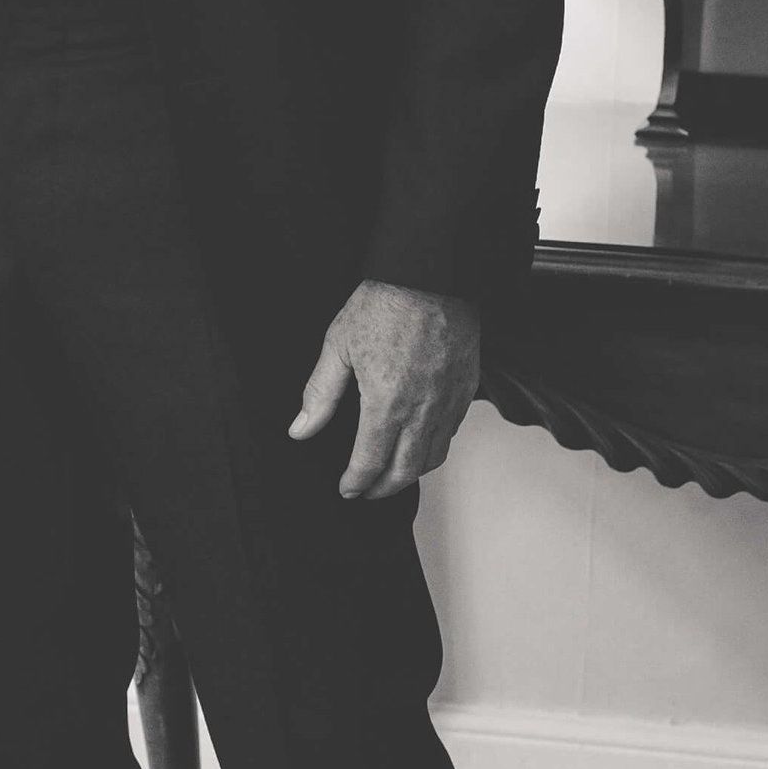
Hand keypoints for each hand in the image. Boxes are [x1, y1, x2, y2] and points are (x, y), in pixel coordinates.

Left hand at [288, 278, 481, 499]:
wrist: (431, 276)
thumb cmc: (385, 305)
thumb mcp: (338, 346)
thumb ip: (320, 394)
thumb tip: (301, 430)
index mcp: (386, 402)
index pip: (370, 461)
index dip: (356, 482)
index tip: (347, 489)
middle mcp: (422, 409)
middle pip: (405, 470)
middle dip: (384, 488)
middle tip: (367, 492)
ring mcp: (449, 401)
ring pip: (434, 456)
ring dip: (411, 473)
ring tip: (393, 475)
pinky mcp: (466, 388)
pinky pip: (452, 432)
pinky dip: (434, 448)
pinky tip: (420, 443)